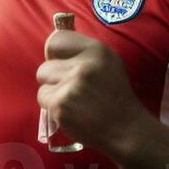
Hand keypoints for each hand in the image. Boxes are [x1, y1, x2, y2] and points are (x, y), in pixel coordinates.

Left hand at [36, 28, 142, 149]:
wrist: (125, 129)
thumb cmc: (115, 97)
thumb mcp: (108, 64)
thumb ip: (83, 53)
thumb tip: (52, 49)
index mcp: (97, 50)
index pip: (57, 40)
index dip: (55, 54)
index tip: (62, 64)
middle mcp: (84, 65)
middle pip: (46, 65)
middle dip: (53, 79)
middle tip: (71, 90)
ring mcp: (71, 85)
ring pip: (43, 83)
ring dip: (53, 94)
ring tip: (73, 102)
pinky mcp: (61, 104)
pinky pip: (43, 100)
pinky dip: (53, 108)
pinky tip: (72, 112)